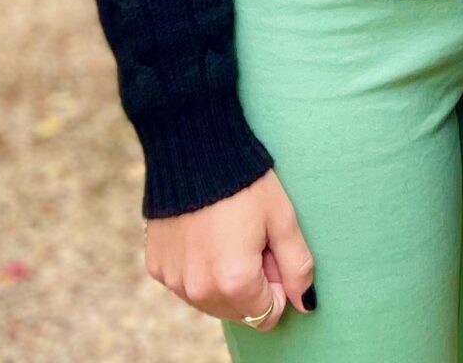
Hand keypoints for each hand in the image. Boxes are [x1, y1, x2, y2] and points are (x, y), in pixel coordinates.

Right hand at [143, 170, 315, 329]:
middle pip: (240, 311)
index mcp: (234, 282)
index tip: (272, 249)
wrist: (194, 149)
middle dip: (252, 283)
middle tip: (252, 239)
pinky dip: (200, 268)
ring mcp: (174, 281)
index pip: (268, 314)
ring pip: (212, 301)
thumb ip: (298, 268)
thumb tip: (305, 304)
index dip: (278, 283)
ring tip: (228, 234)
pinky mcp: (157, 267)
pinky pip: (187, 283)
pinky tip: (204, 234)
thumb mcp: (283, 220)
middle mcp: (199, 290)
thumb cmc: (247, 183)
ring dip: (225, 280)